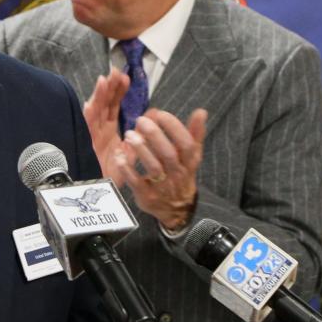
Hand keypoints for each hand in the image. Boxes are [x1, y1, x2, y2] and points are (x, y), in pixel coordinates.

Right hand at [82, 69, 128, 183]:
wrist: (101, 194)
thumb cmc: (113, 176)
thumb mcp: (131, 155)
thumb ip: (139, 141)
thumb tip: (150, 123)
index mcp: (109, 131)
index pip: (113, 107)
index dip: (118, 92)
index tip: (125, 78)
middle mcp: (99, 131)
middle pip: (103, 104)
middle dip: (109, 87)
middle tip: (116, 71)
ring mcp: (91, 136)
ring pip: (95, 110)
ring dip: (99, 95)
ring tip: (106, 79)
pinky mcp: (86, 143)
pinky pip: (87, 126)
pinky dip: (89, 113)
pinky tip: (92, 101)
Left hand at [113, 107, 205, 231]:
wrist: (176, 210)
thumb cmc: (181, 175)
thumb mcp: (191, 157)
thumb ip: (194, 134)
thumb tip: (201, 111)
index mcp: (189, 162)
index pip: (186, 144)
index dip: (174, 128)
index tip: (161, 113)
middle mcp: (176, 174)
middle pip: (168, 154)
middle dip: (155, 136)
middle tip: (141, 120)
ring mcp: (161, 186)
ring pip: (153, 167)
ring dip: (141, 150)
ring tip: (129, 134)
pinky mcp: (146, 195)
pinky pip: (136, 182)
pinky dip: (127, 168)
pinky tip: (119, 155)